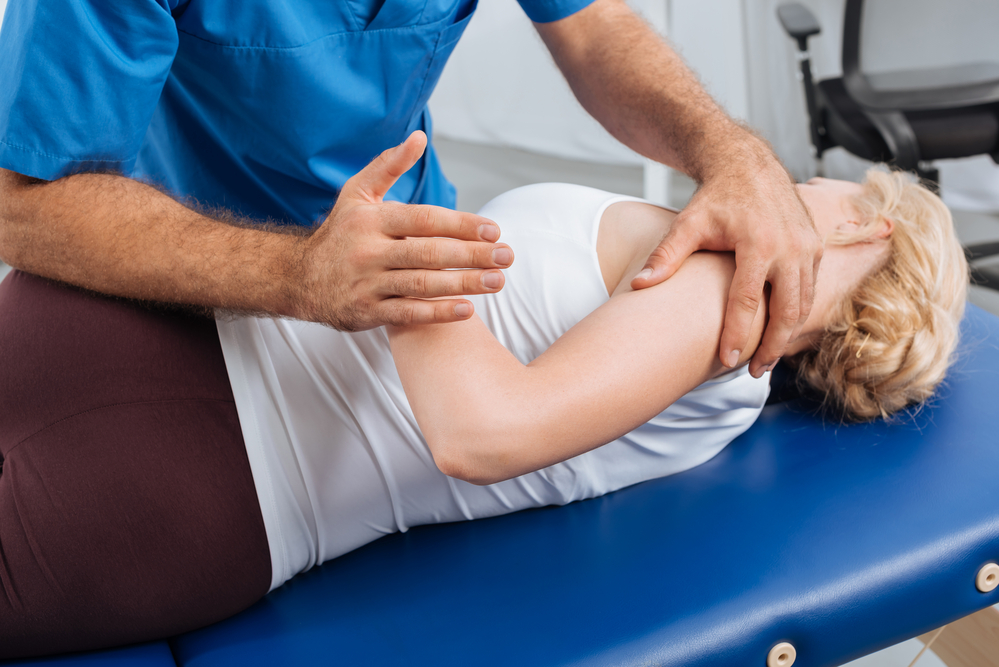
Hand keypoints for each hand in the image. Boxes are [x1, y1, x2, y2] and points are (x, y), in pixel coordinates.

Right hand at [296, 131, 512, 330]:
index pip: (424, 219)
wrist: (299, 278)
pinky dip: (438, 312)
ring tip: (497, 281)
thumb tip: (419, 138)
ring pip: (423, 284)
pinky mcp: (366, 312)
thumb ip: (389, 166)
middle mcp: (369, 251)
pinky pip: (408, 313)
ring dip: (465, 284)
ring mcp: (367, 284)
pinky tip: (467, 309)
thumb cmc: (340, 233)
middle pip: (430, 253)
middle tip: (507, 257)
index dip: (461, 224)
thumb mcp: (357, 194)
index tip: (494, 230)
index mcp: (372, 220)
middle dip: (473, 255)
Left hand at [631, 157, 821, 377]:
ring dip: (787, 336)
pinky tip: (780, 332)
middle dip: (771, 347)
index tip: (727, 362)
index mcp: (757, 243)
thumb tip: (639, 284)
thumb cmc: (716, 197)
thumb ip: (665, 256)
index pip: (747, 301)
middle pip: (786, 311)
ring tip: (766, 360)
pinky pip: (811, 290)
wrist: (747, 165)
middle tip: (753, 372)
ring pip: (803, 304)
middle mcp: (789, 247)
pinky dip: (798, 314)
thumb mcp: (687, 223)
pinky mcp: (815, 247)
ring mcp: (807, 247)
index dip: (738, 335)